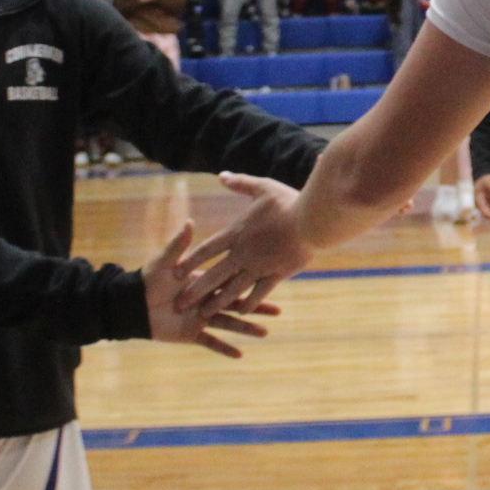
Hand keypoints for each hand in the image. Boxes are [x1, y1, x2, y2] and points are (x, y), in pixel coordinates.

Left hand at [141, 220, 282, 357]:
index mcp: (205, 283)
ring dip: (246, 329)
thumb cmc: (148, 279)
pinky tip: (240, 355)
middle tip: (278, 310)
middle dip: (257, 307)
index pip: (232, 281)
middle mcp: (207, 301)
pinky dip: (224, 349)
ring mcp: (201, 319)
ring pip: (228, 324)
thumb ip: (179, 244)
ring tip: (264, 333)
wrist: (132, 304)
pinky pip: (211, 343)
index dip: (250, 281)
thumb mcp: (166, 261)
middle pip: (237, 303)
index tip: (269, 277)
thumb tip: (189, 222)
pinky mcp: (191, 334)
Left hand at [178, 173, 312, 314]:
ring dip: (217, 302)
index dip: (190, 262)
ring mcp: (260, 266)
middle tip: (179, 304)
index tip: (176, 273)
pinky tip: (242, 312)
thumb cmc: (289, 201)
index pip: (206, 249)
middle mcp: (244, 253)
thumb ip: (241, 183)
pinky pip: (259, 293)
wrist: (313, 221)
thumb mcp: (263, 187)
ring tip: (204, 314)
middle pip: (214, 275)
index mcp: (237, 232)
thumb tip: (221, 175)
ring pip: (233, 289)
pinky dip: (250, 303)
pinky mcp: (277, 275)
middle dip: (195, 291)